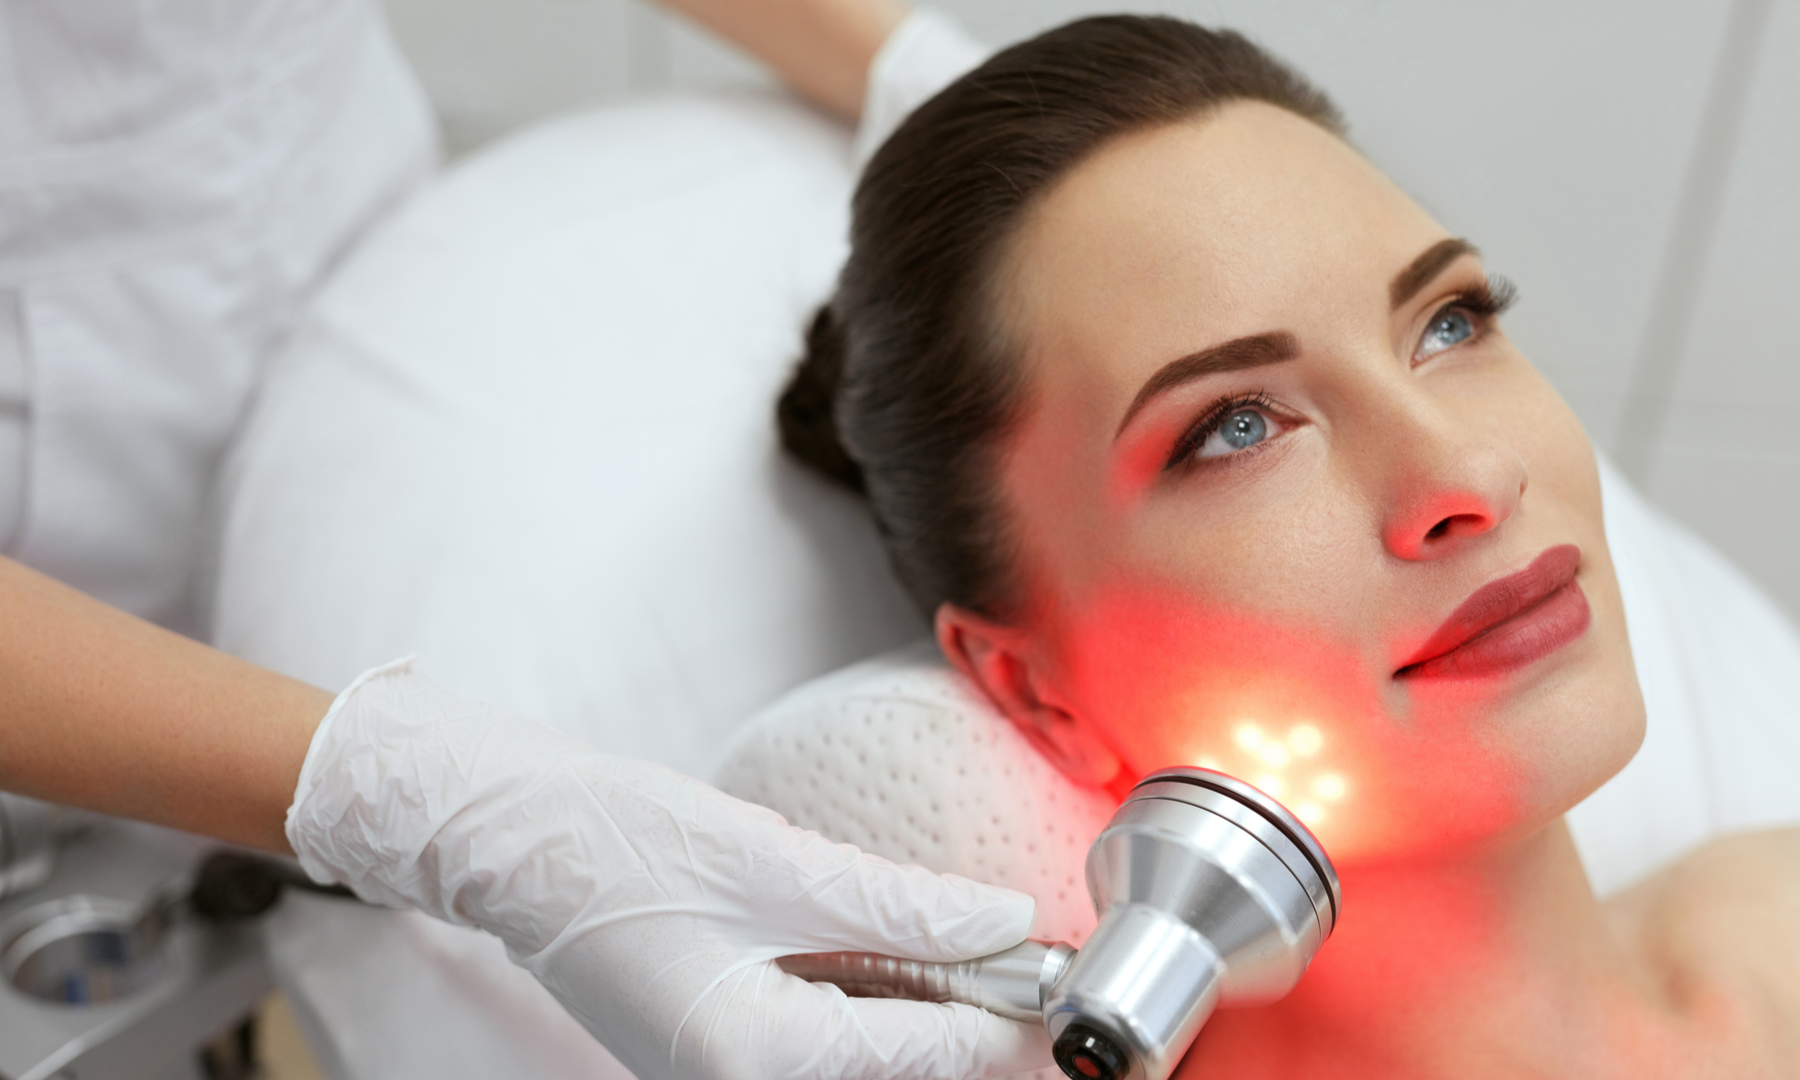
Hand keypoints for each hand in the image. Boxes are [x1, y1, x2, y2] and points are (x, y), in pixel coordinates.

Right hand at [286, 660, 1051, 1079]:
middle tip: (1033, 957)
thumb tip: (996, 920)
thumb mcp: (768, 863)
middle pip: (896, 1061)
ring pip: (859, 1048)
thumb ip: (893, 903)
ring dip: (923, 999)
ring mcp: (717, 1066)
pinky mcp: (708, 1035)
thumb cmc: (608, 841)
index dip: (1009, 1006)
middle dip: (973, 1012)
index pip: (926, 1047)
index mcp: (755, 1057)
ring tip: (984, 947)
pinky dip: (867, 989)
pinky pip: (814, 1027)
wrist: (499, 833)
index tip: (1067, 969)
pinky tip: (898, 944)